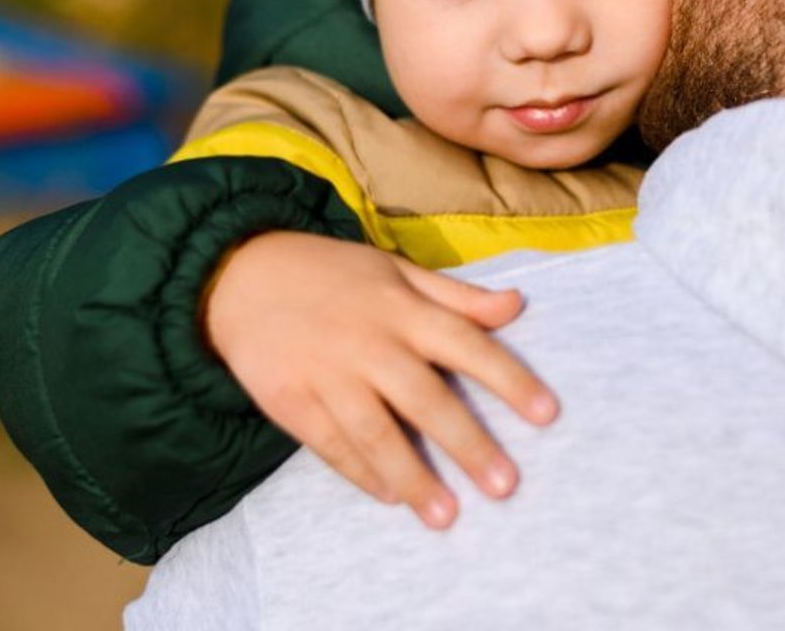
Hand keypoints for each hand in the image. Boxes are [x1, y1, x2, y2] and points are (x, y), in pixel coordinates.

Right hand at [204, 231, 558, 528]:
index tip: (546, 414)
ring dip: (413, 476)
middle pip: (426, 398)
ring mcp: (327, 373)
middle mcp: (369, 342)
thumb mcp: (394, 269)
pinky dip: (361, 473)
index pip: (466, 343)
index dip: (509, 378)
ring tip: (447, 516)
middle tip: (505, 485)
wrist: (238, 275)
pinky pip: (331, 445)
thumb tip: (517, 305)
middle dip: (468, 443)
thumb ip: (456, 295)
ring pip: (376, 432)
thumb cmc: (331, 274)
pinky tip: (391, 497)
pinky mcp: (290, 399)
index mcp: (401, 307)